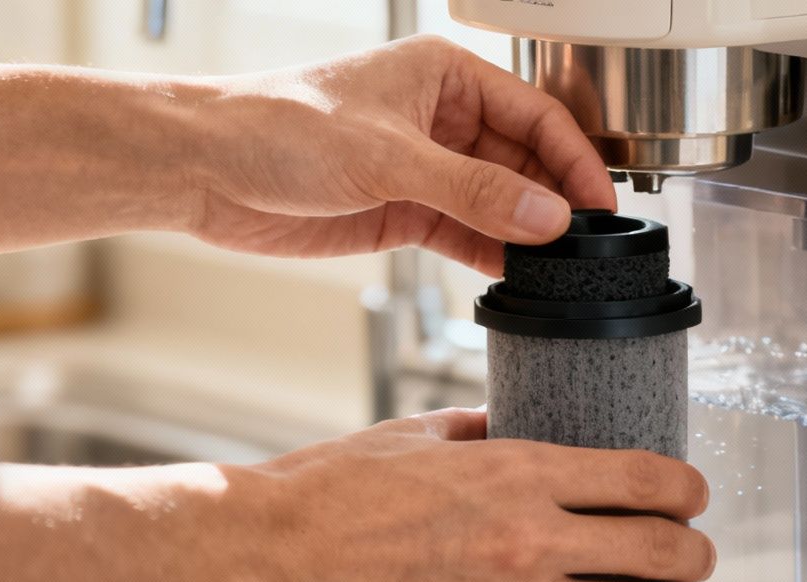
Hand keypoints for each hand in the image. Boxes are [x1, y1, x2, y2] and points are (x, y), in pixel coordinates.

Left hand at [186, 36, 616, 273]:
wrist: (203, 169)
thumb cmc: (275, 128)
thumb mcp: (387, 158)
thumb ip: (474, 191)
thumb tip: (547, 216)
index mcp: (446, 77)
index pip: (537, 116)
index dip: (575, 161)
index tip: (603, 208)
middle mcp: (444, 120)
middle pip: (528, 164)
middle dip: (557, 204)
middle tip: (589, 249)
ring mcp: (427, 169)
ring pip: (503, 205)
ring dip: (530, 236)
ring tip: (561, 270)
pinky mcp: (407, 212)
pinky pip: (471, 236)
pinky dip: (496, 258)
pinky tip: (520, 278)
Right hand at [233, 409, 714, 581]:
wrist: (261, 559)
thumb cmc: (324, 496)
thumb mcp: (413, 435)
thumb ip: (479, 430)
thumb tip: (512, 424)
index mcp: (520, 470)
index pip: (647, 478)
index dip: (689, 491)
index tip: (694, 499)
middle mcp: (531, 535)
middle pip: (664, 548)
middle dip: (696, 555)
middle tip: (697, 560)